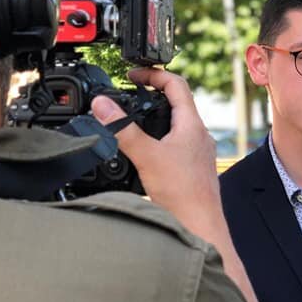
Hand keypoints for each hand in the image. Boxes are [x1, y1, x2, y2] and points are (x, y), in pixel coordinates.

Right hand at [91, 68, 218, 230]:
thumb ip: (122, 129)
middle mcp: (198, 136)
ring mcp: (197, 153)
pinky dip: (158, 140)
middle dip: (153, 94)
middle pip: (177, 103)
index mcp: (192, 125)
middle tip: (132, 92)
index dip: (154, 74)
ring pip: (176, 125)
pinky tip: (144, 152)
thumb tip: (103, 105)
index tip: (133, 75)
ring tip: (134, 119)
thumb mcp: (146, 155)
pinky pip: (175, 145)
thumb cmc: (184, 194)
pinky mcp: (191, 169)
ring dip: (156, 118)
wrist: (199, 227)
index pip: (176, 84)